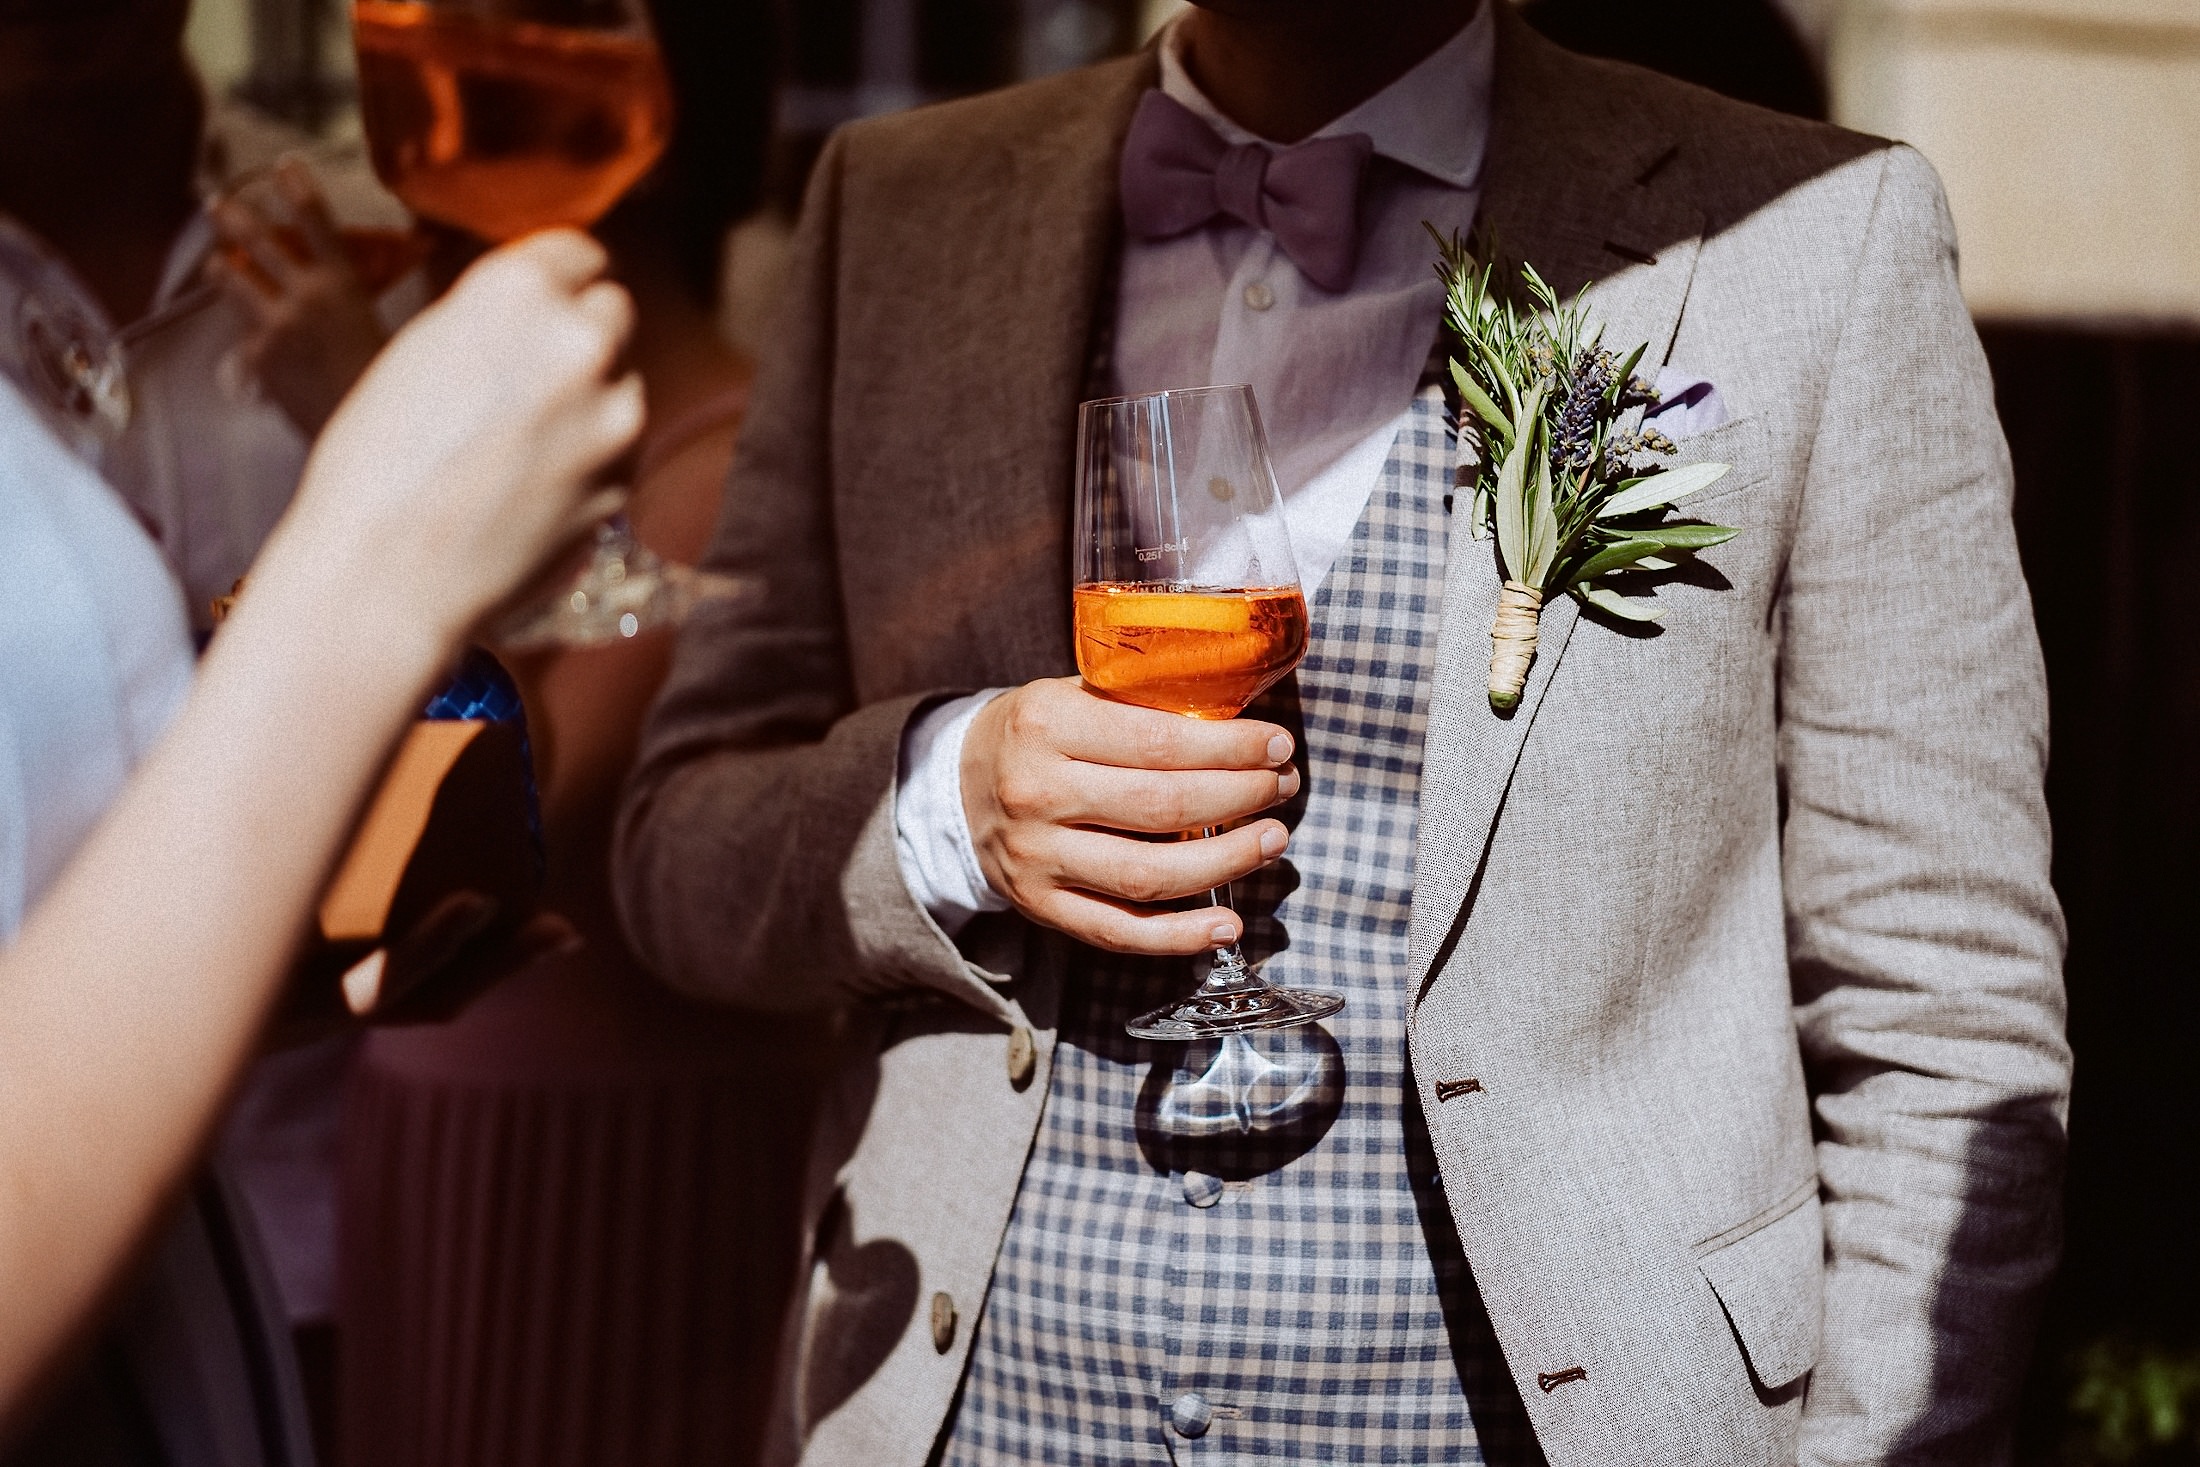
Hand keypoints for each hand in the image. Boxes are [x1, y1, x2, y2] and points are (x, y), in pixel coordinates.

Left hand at [208, 157, 391, 437]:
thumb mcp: (392, 332)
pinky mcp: (258, 357)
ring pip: (232, 279)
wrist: (374, 435)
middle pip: (258, 239)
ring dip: (223, 267)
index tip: (284, 165)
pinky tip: (254, 343)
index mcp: (346, 285)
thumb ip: (364, 304)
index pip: (318, 223)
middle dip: (234, 215)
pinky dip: (248, 334)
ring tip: (216, 263)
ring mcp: (277, 325)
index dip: (299, 189)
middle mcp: (307, 296)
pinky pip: (243, 335)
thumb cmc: (392, 386)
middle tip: (219, 202)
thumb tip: (368, 292)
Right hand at [265, 228, 642, 647]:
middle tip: (536, 374)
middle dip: (583, 334)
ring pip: (626, 385)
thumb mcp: (423, 349)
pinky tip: (533, 488)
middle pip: (615, 310)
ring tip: (523, 444)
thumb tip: (543, 311)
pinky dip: (593, 461)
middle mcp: (580, 340)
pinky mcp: (624, 482)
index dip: (561, 278)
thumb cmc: (375, 462)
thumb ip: (495, 320)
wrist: (384, 576)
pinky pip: (621, 452)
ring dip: (593, 401)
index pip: (579, 252)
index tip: (553, 297)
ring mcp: (614, 416)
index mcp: (518, 289)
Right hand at [961, 677, 1299, 954]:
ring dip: (1224, 862)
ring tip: (1270, 841)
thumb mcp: (1074, 692)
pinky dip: (1179, 937)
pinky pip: (1119, 933)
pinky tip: (1227, 923)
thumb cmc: (1037, 734)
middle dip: (1239, 797)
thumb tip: (1241, 721)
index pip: (1160, 742)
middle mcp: (1038, 792)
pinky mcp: (1041, 906)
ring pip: (1147, 875)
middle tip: (1282, 788)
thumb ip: (1143, 703)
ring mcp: (1037, 857)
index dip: (1232, 748)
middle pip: (1162, 807)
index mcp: (1048, 724)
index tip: (1277, 747)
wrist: (956, 787)